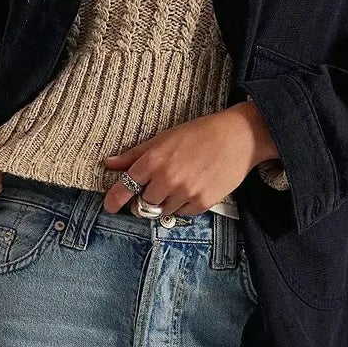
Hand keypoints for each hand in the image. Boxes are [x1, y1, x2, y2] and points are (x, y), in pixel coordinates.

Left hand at [100, 104, 276, 215]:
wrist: (238, 138)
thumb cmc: (199, 133)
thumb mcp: (163, 139)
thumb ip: (135, 154)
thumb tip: (109, 163)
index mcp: (154, 160)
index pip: (125, 187)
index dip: (114, 199)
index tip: (110, 206)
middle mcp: (167, 179)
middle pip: (143, 205)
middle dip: (143, 201)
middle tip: (152, 191)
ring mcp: (185, 193)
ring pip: (162, 211)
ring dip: (164, 203)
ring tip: (177, 185)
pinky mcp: (202, 203)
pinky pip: (182, 213)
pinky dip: (182, 205)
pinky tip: (191, 189)